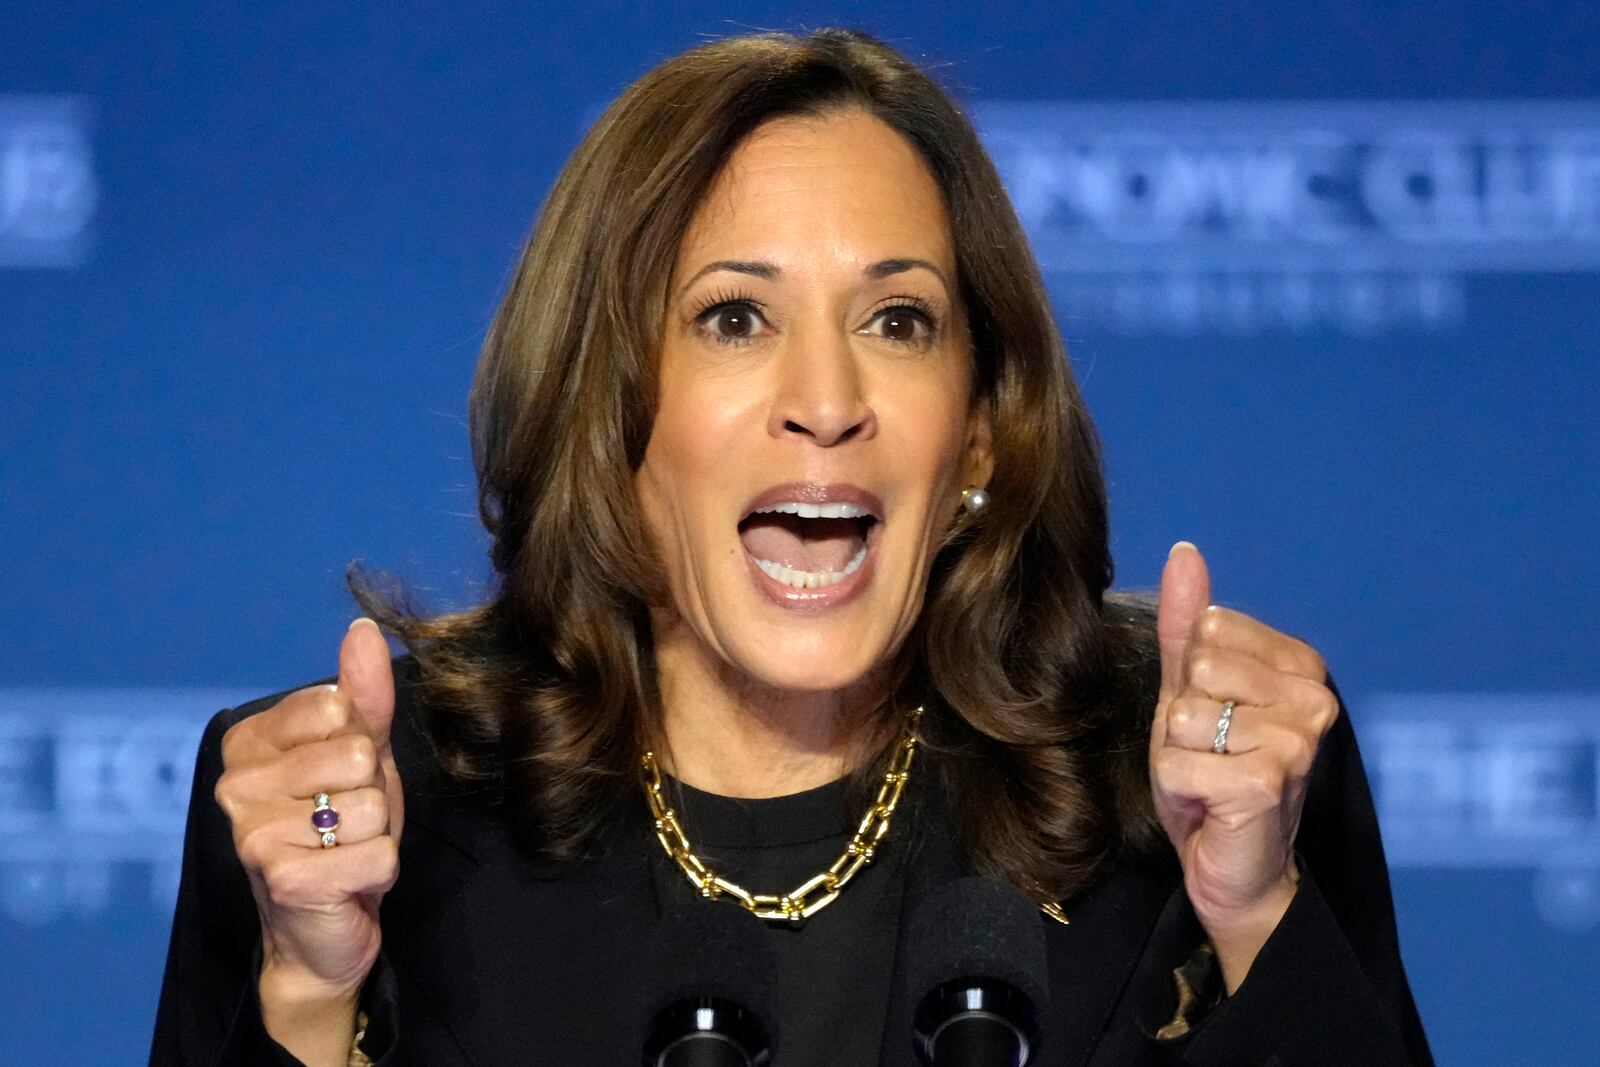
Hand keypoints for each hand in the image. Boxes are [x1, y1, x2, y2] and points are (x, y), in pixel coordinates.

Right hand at [213, 618, 402, 1061]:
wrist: (321, 929)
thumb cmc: (339, 832)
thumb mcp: (360, 755)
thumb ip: (363, 694)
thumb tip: (364, 628)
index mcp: (247, 743)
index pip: (337, 706)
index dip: (361, 744)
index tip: (339, 779)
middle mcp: (236, 785)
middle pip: (358, 756)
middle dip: (373, 794)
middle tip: (347, 824)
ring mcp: (254, 834)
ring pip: (372, 806)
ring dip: (377, 834)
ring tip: (345, 852)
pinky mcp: (285, 879)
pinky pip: (379, 853)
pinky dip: (379, 871)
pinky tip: (348, 884)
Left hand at [1149, 542, 1338, 991]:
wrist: (1234, 868)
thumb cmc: (1213, 777)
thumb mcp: (1189, 692)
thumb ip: (1185, 625)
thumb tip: (1185, 552)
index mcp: (1300, 664)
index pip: (1209, 627)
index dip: (1192, 680)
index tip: (1215, 720)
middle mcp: (1313, 697)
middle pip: (1197, 669)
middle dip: (1183, 718)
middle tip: (1210, 755)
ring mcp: (1296, 740)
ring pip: (1183, 715)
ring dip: (1179, 756)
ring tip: (1211, 780)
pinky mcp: (1268, 780)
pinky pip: (1178, 760)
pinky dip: (1178, 788)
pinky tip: (1210, 806)